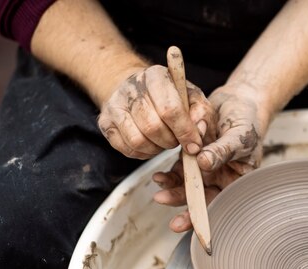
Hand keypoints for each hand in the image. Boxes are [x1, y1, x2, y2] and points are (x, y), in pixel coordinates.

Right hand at [97, 65, 215, 158]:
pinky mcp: (105, 123)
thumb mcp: (193, 98)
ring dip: (156, 149)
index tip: (194, 145)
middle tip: (177, 140)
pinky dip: (143, 153)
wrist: (139, 90)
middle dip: (171, 141)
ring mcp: (114, 105)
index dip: (184, 131)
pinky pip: (127, 149)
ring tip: (164, 141)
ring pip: (138, 141)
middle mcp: (131, 87)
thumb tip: (199, 131)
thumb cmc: (172, 96)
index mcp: (156, 76)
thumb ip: (202, 113)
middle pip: (152, 127)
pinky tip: (151, 143)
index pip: (170, 109)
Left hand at [153, 83, 271, 231]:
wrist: (242, 100)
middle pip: (200, 199)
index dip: (201, 215)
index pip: (219, 203)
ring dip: (172, 189)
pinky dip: (169, 174)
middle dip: (181, 203)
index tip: (183, 222)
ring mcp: (206, 169)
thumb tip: (204, 163)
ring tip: (159, 187)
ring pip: (187, 186)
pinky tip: (159, 176)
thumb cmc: (249, 121)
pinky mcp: (193, 157)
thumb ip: (222, 151)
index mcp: (236, 181)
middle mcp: (221, 178)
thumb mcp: (239, 137)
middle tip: (163, 201)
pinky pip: (179, 171)